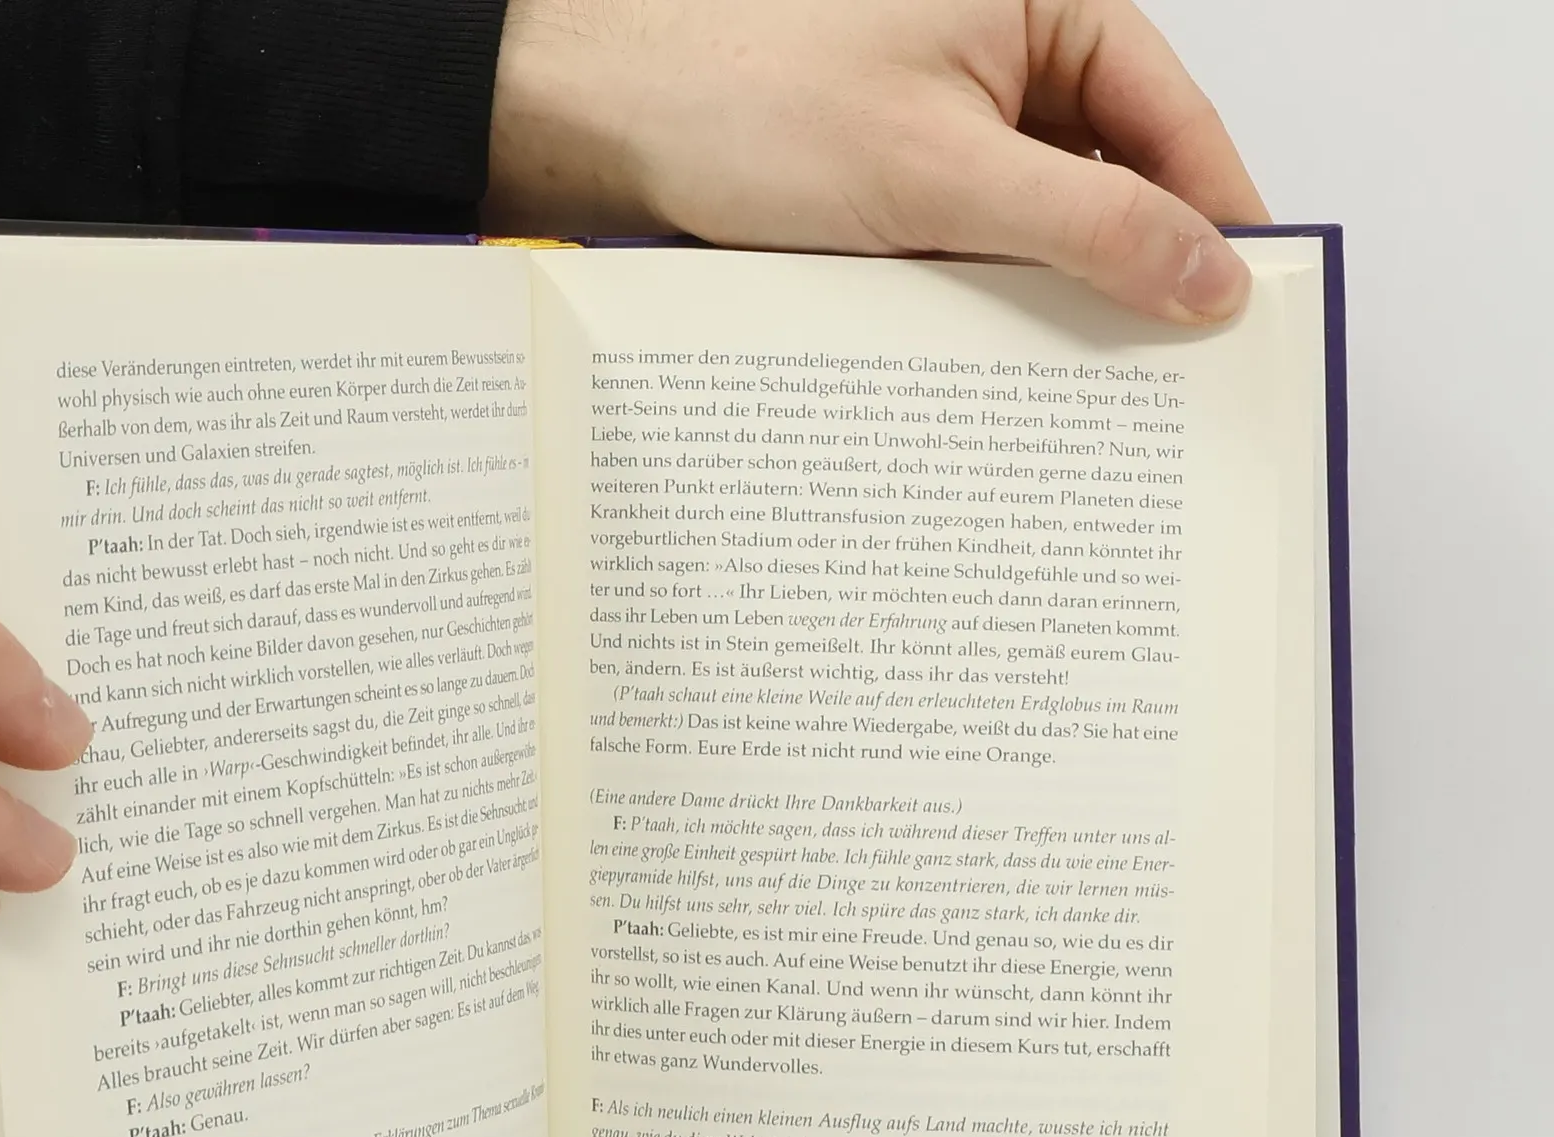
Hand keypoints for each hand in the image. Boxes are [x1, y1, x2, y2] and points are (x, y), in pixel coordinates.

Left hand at [486, 0, 1266, 323]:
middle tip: (1168, 374)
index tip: (1245, 308)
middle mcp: (1002, 54)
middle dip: (1135, 269)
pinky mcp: (897, 183)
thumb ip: (1086, 224)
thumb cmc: (743, 102)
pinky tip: (993, 369)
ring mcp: (947, 122)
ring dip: (1054, 298)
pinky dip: (986, 303)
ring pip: (1040, 224)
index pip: (1171, 115)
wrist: (600, 128)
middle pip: (1114, 174)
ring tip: (1081, 388)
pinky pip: (973, 248)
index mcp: (1039, 5)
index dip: (1215, 213)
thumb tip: (1206, 272)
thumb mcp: (938, 172)